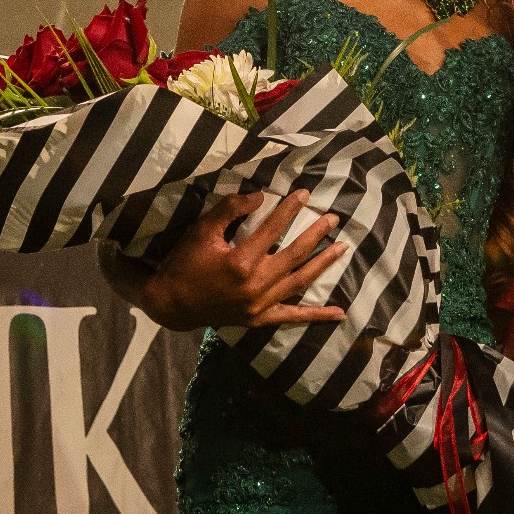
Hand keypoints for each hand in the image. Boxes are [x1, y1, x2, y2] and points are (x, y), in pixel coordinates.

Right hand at [140, 190, 347, 331]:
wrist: (171, 304)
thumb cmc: (185, 263)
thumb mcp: (202, 230)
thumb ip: (231, 210)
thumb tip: (260, 196)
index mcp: (240, 262)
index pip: (273, 229)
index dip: (290, 209)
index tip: (305, 194)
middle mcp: (255, 285)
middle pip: (294, 254)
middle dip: (316, 234)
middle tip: (333, 218)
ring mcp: (259, 305)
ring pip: (299, 281)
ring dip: (322, 264)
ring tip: (342, 248)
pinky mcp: (259, 319)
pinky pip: (292, 317)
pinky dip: (317, 315)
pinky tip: (339, 313)